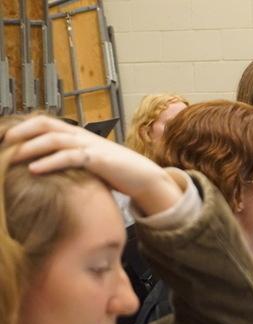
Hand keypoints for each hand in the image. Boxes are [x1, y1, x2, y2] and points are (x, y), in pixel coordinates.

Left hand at [4, 115, 181, 215]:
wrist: (144, 177)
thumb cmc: (116, 172)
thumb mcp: (88, 162)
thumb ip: (69, 160)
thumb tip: (47, 167)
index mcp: (78, 135)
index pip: (45, 123)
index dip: (23, 127)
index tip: (4, 138)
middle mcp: (81, 136)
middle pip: (45, 124)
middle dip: (21, 131)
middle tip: (3, 142)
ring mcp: (90, 146)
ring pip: (54, 139)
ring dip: (30, 146)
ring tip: (12, 156)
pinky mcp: (98, 160)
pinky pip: (69, 157)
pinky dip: (49, 162)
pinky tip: (34, 170)